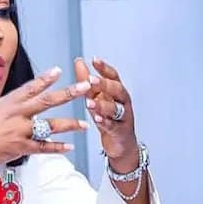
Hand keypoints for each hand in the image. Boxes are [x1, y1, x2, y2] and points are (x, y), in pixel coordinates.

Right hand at [0, 66, 90, 176]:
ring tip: (84, 124)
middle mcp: (16, 114)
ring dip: (70, 124)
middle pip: (47, 101)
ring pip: (51, 125)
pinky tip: (69, 147)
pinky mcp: (21, 148)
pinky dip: (57, 148)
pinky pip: (44, 147)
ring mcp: (20, 130)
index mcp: (7, 102)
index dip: (46, 79)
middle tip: (85, 87)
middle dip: (69, 93)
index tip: (59, 70)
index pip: (30, 87)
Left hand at [74, 57, 138, 172]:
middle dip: (104, 84)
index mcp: (117, 91)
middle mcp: (123, 101)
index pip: (113, 76)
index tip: (95, 60)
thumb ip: (87, 80)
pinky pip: (113, 125)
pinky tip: (97, 119)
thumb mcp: (96, 97)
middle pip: (117, 90)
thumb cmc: (108, 117)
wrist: (120, 144)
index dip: (104, 68)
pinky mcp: (120, 131)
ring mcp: (123, 116)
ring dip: (102, 104)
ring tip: (90, 102)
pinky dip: (105, 122)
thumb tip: (79, 61)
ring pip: (115, 108)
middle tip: (91, 80)